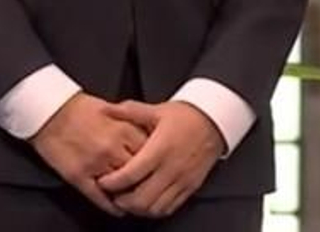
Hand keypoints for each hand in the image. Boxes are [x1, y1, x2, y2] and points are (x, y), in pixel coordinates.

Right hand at [30, 93, 149, 215]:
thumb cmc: (79, 109)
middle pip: (139, 170)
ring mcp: (95, 164)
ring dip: (129, 193)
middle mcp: (112, 148)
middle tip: (150, 185)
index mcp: (123, 129)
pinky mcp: (78, 176)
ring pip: (121, 187)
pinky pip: (99, 197)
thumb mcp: (113, 110)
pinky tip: (118, 209)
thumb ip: (131, 123)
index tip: (158, 166)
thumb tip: (148, 135)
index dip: (155, 160)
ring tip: (135, 198)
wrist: (50, 112)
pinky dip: (110, 206)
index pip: (150, 151)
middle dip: (145, 178)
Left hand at [96, 100, 223, 217]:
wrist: (216, 120)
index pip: (130, 175)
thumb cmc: (187, 116)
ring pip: (154, 208)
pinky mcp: (190, 187)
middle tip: (113, 194)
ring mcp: (182, 180)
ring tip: (128, 199)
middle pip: (140, 198)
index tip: (103, 181)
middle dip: (121, 200)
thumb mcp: (157, 110)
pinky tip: (147, 202)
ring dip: (137, 208)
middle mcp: (171, 168)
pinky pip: (169, 208)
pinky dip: (154, 210)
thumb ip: (131, 112)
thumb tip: (108, 110)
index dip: (111, 183)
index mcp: (160, 149)